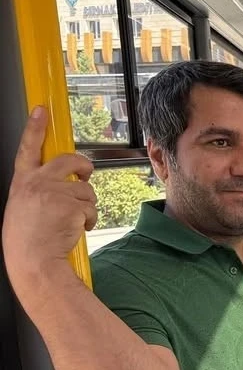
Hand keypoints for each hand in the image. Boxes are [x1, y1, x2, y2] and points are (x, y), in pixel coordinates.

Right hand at [2, 107, 97, 293]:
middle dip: (84, 166)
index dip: (35, 128)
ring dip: (86, 206)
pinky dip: (89, 219)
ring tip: (70, 222)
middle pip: (70, 160)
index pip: (28, 148)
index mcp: (22, 182)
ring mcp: (55, 192)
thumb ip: (37, 190)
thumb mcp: (22, 207)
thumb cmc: (27, 239)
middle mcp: (38, 182)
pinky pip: (92, 208)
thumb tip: (60, 183)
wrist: (33, 260)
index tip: (42, 110)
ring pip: (86, 190)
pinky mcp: (73, 204)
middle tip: (85, 175)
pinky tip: (75, 229)